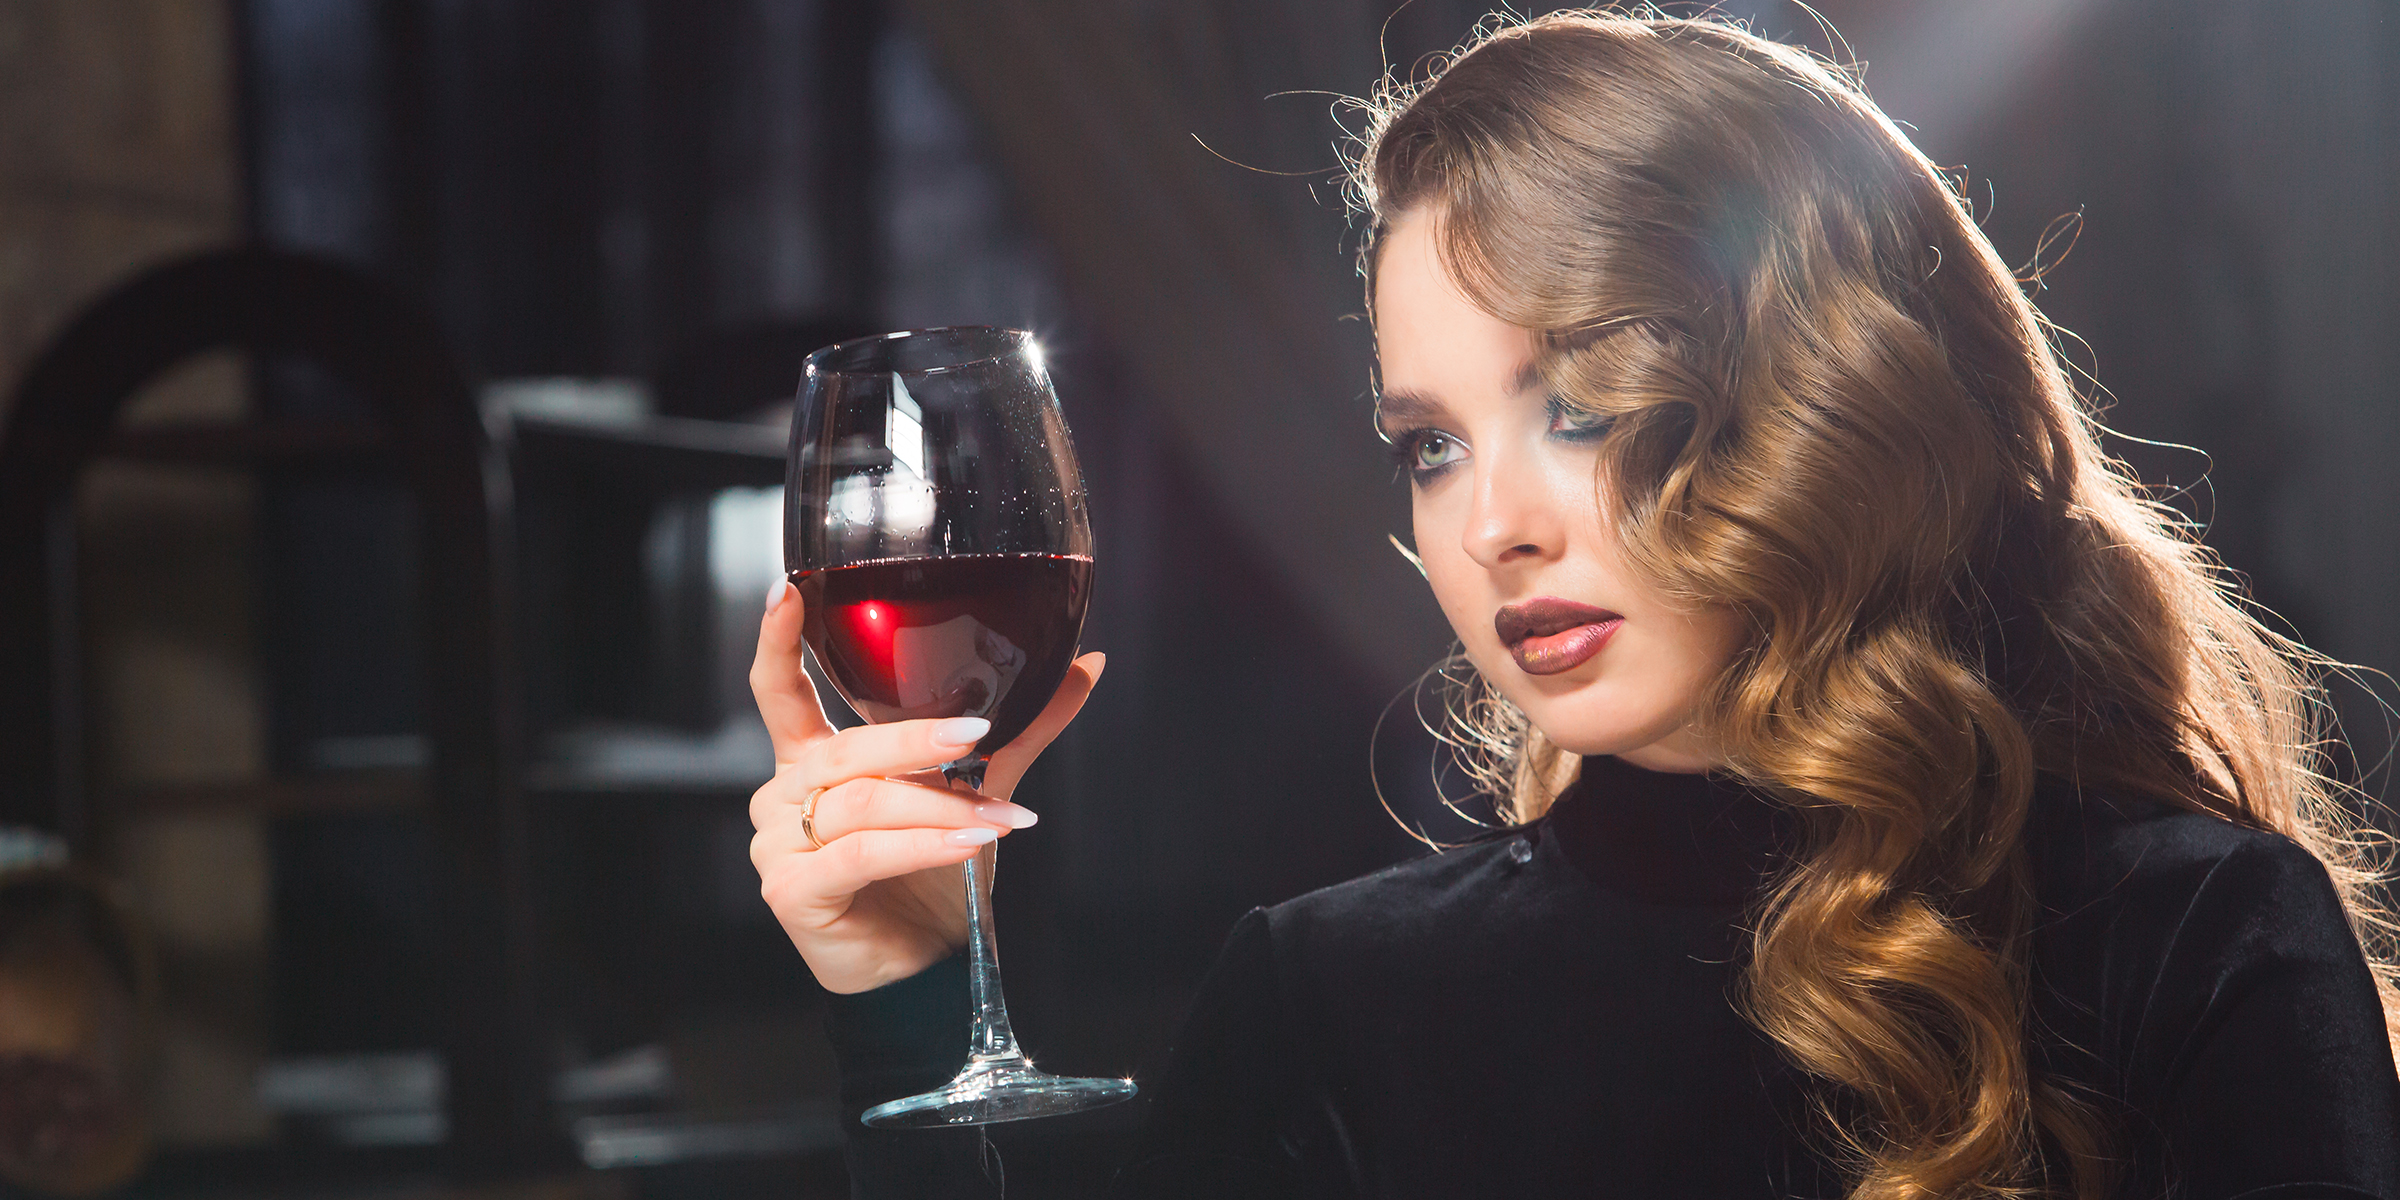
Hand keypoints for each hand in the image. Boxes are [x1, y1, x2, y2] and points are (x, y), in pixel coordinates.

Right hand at [747, 580, 1102, 994]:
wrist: (924, 969)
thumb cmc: (934, 879)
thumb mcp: (974, 790)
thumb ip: (1018, 731)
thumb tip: (1086, 667)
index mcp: (811, 762)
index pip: (779, 691)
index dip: (778, 640)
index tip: (790, 589)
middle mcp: (783, 796)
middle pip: (846, 749)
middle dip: (917, 740)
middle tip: (977, 735)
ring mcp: (779, 846)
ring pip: (862, 803)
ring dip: (938, 804)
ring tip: (996, 813)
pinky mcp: (792, 892)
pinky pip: (862, 854)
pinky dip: (923, 844)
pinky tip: (969, 840)